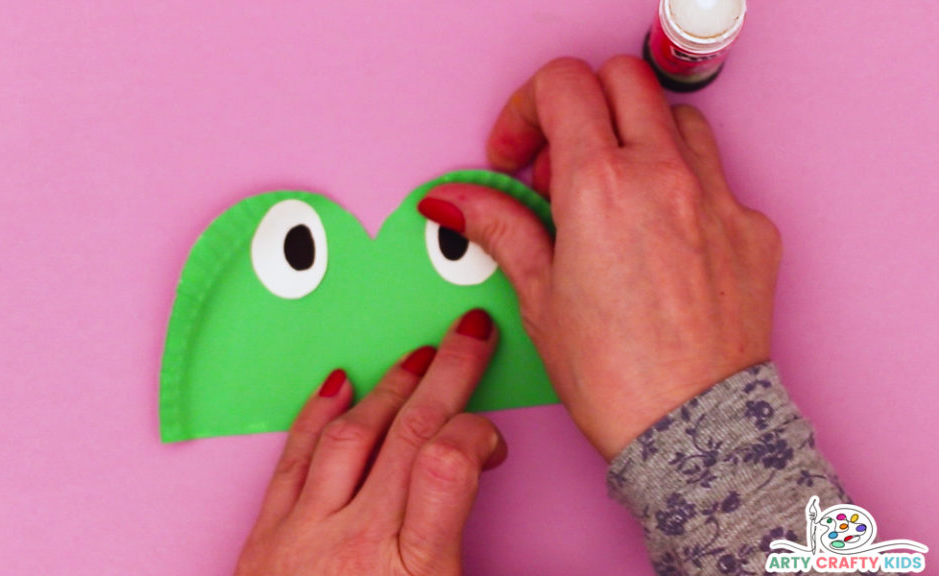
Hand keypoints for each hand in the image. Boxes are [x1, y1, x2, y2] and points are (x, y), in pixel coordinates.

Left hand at [235, 309, 505, 575]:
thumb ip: (460, 544)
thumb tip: (493, 501)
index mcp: (412, 570)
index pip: (447, 466)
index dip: (477, 433)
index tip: (491, 439)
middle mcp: (354, 544)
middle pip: (407, 433)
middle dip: (448, 372)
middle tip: (471, 332)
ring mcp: (303, 535)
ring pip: (350, 434)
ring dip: (388, 389)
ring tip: (418, 359)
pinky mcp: (266, 539)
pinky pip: (294, 459)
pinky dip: (317, 414)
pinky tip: (338, 384)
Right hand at [416, 56, 781, 459]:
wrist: (694, 432)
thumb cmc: (615, 377)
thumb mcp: (540, 297)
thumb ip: (501, 228)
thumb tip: (455, 200)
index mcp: (602, 186)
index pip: (562, 85)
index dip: (525, 110)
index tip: (518, 156)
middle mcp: (665, 176)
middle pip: (622, 78)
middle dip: (580, 105)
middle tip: (560, 165)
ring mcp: (717, 198)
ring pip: (676, 115)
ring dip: (636, 135)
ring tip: (613, 194)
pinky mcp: (752, 228)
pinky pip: (716, 176)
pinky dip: (681, 185)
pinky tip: (660, 236)